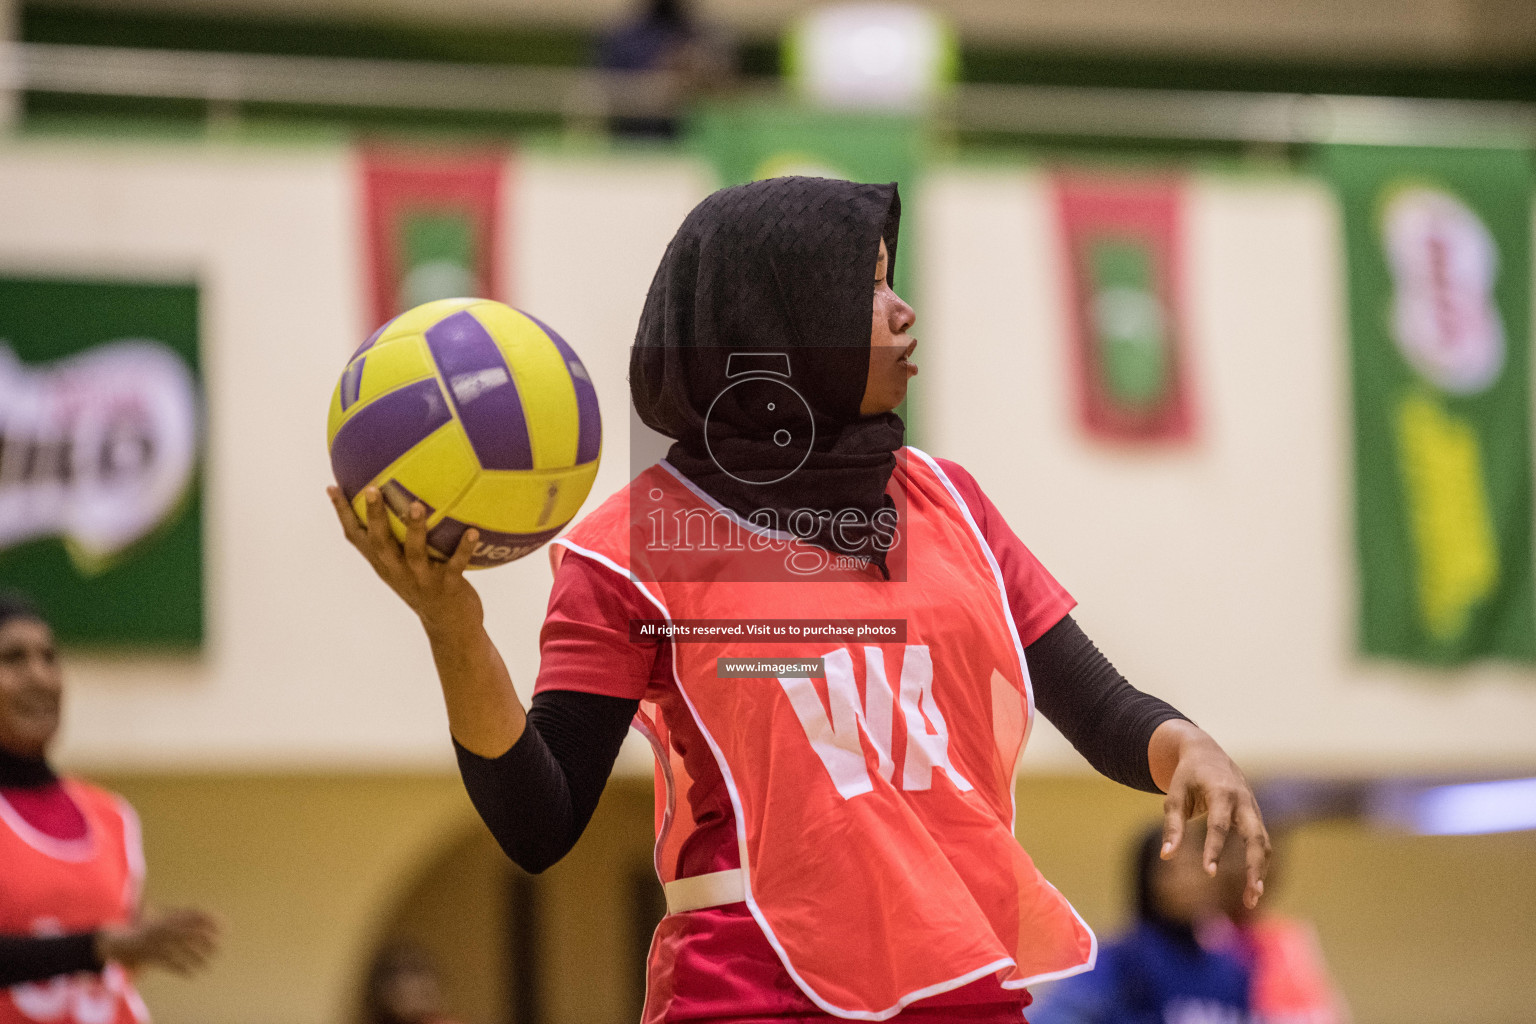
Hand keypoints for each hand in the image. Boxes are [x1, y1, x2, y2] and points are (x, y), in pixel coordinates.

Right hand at [95, 909, 218, 975]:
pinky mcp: (149, 956)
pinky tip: (192, 974)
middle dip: (206, 939)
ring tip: (209, 963)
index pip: (192, 914)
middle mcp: (163, 927)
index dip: (209, 919)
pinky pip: (168, 963)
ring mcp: (156, 942)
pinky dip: (181, 968)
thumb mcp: (153, 914)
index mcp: (166, 916)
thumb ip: (171, 912)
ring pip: (181, 949)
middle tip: (220, 945)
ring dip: (197, 956)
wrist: (114, 941)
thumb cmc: (136, 928)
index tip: (223, 925)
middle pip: (190, 931)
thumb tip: (194, 911)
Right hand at [327, 486, 481, 636]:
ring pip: (414, 553)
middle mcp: (397, 571)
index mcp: (384, 564)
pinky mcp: (446, 587)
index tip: (332, 486)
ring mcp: (421, 580)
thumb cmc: (428, 586)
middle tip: (372, 489)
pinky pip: (455, 565)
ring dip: (415, 529)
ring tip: (417, 505)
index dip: (343, 513)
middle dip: (374, 516)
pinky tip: (473, 531)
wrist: (450, 627)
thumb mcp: (406, 566)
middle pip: (380, 542)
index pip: (356, 537)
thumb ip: (399, 539)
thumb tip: (405, 499)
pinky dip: (464, 549)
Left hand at [1150, 719, 1269, 909]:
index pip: (1219, 825)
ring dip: (1261, 871)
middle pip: (1256, 836)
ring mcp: (1253, 808)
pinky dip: (1260, 864)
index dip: (1214, 849)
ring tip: (1252, 900)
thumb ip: (1173, 826)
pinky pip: (1262, 843)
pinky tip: (1253, 886)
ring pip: (1264, 843)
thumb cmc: (1187, 776)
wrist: (1207, 753)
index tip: (1209, 873)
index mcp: (1221, 791)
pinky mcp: (1256, 817)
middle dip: (1255, 866)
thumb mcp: (1174, 796)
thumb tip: (1166, 856)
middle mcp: (1243, 801)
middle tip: (1252, 895)